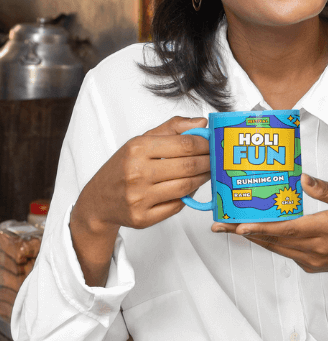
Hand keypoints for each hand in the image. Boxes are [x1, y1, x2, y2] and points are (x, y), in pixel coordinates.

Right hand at [73, 115, 209, 233]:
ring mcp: (139, 198)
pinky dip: (188, 196)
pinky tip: (190, 188)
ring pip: (185, 187)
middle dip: (208, 161)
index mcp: (137, 149)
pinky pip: (177, 206)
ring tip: (207, 172)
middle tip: (216, 159)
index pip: (184, 144)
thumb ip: (172, 128)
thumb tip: (202, 122)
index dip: (205, 143)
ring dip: (202, 179)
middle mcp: (136, 173)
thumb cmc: (123, 167)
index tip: (213, 143)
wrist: (98, 200)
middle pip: (188, 166)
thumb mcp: (141, 141)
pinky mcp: (142, 218)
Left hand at [212, 174, 327, 289]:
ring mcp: (311, 260)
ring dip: (252, 237)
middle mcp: (315, 249)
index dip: (262, 228)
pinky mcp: (310, 265)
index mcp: (327, 230)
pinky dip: (268, 241)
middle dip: (244, 232)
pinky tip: (255, 230)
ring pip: (275, 248)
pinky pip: (284, 252)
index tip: (241, 225)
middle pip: (273, 241)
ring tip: (228, 227)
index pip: (288, 230)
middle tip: (220, 223)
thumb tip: (304, 178)